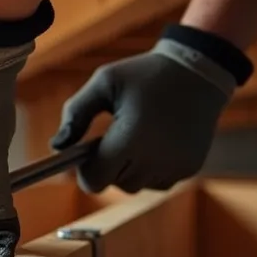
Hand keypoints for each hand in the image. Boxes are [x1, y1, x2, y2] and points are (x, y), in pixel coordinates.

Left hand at [50, 25, 250, 192]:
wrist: (198, 71)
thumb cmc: (145, 74)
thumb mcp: (104, 82)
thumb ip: (76, 113)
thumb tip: (57, 145)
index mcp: (130, 139)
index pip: (95, 180)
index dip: (85, 170)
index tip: (86, 151)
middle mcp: (155, 159)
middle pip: (114, 183)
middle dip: (107, 165)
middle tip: (112, 136)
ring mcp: (175, 166)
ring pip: (136, 185)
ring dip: (128, 168)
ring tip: (134, 137)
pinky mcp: (189, 167)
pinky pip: (157, 181)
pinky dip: (150, 169)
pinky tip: (154, 142)